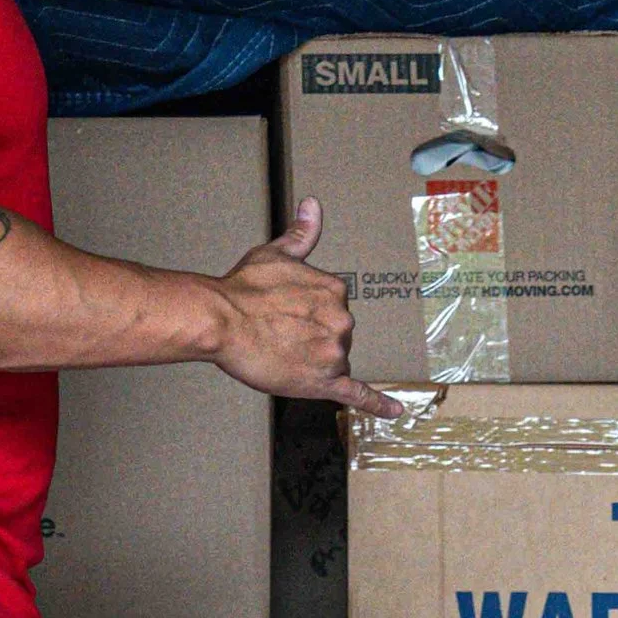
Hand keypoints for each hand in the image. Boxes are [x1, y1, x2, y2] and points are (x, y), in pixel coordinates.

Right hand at [209, 199, 405, 413]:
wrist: (221, 320)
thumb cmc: (243, 288)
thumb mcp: (276, 253)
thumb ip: (302, 234)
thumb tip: (314, 205)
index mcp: (336, 291)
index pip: (332, 310)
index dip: (307, 315)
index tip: (284, 314)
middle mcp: (342, 321)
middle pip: (336, 337)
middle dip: (311, 338)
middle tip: (277, 334)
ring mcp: (334, 353)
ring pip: (334, 363)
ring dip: (313, 362)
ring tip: (281, 353)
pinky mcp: (323, 382)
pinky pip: (358, 394)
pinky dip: (379, 404)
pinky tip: (396, 412)